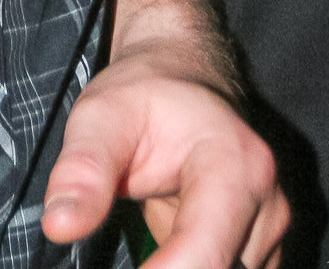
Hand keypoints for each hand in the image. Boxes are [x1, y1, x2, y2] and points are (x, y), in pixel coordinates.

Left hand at [42, 52, 288, 268]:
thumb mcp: (102, 116)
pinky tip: (159, 261)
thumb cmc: (143, 95)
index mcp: (235, 166)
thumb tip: (60, 227)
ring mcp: (269, 233)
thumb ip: (84, 170)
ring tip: (141, 249)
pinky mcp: (260, 254)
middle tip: (129, 252)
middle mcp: (267, 206)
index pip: (205, 256)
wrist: (183, 79)